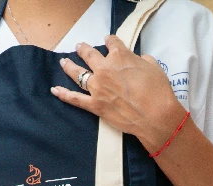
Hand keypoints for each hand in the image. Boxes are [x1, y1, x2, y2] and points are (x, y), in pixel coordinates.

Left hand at [51, 35, 184, 153]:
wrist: (154, 116)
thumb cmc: (158, 91)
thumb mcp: (154, 67)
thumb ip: (142, 60)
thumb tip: (138, 61)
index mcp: (120, 56)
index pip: (112, 42)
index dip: (111, 41)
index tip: (109, 41)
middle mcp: (105, 68)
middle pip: (89, 54)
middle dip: (84, 49)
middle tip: (79, 47)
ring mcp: (97, 87)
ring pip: (78, 73)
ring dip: (69, 66)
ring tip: (64, 62)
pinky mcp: (95, 105)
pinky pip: (75, 99)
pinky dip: (63, 94)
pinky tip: (54, 90)